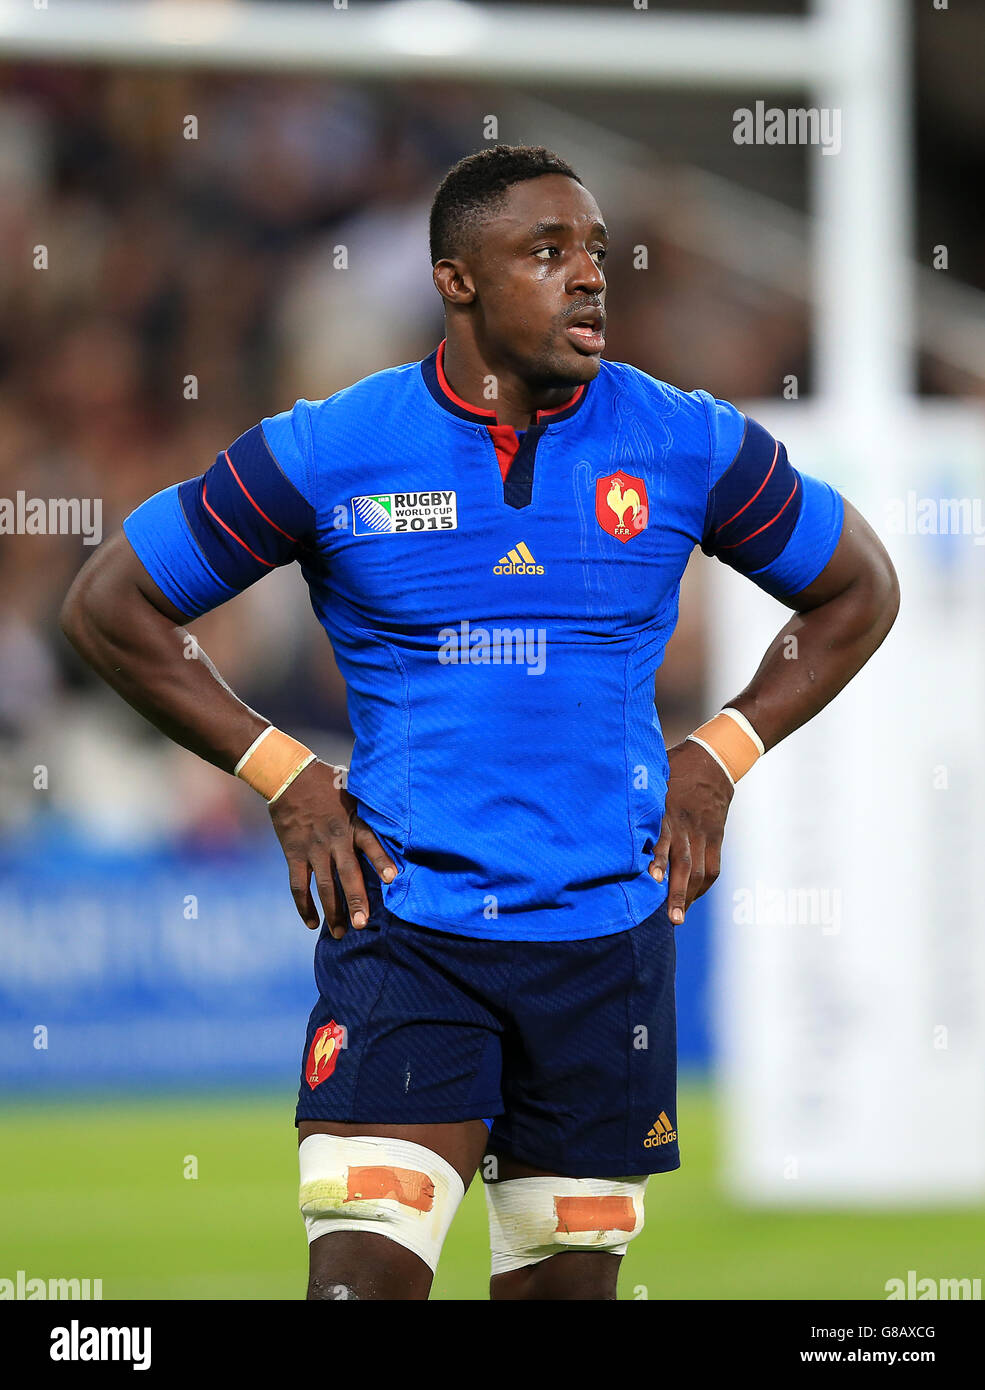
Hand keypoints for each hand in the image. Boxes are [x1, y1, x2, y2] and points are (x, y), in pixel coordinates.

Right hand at [268, 761, 396, 937]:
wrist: (289, 777)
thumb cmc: (328, 782)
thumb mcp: (355, 788)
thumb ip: (372, 806)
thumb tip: (401, 808)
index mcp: (353, 822)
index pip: (370, 842)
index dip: (381, 860)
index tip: (392, 878)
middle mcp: (335, 839)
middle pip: (347, 874)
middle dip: (356, 900)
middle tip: (362, 924)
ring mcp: (313, 848)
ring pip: (324, 886)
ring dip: (332, 911)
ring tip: (341, 933)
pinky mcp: (294, 854)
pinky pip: (298, 885)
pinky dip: (304, 905)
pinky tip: (312, 923)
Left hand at [649, 739, 733, 924]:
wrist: (713, 761)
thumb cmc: (672, 770)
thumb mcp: (651, 779)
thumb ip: (633, 799)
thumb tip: (598, 807)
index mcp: (666, 810)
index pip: (662, 837)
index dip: (658, 859)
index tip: (651, 879)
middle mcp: (686, 825)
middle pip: (685, 863)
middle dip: (677, 892)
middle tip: (671, 918)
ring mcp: (703, 833)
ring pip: (700, 869)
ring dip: (690, 895)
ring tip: (678, 916)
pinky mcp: (715, 837)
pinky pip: (713, 866)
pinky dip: (703, 885)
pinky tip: (691, 900)